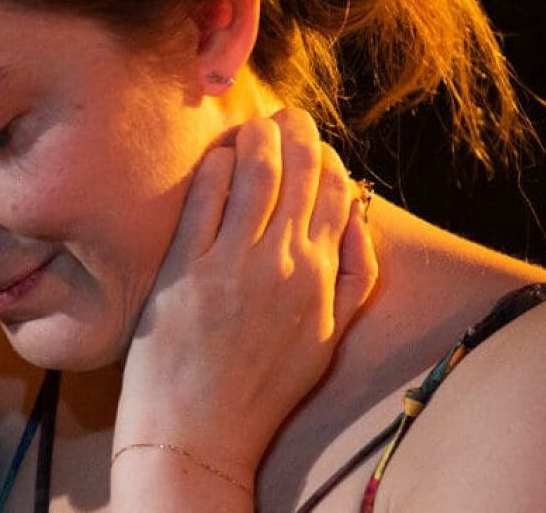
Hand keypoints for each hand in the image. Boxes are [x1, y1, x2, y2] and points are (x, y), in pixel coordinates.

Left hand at [110, 109, 376, 507]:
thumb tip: (359, 219)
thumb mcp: (327, 339)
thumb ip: (353, 279)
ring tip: (254, 123)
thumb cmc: (260, 388)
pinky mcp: (186, 268)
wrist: (199, 431)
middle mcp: (284, 266)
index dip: (329, 160)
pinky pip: (206, 199)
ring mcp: (233, 265)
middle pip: (300, 175)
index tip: (316, 143)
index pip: (337, 196)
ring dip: (258, 138)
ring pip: (257, 175)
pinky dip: (217, 167)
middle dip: (297, 133)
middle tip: (286, 115)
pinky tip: (218, 154)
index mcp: (321, 281)